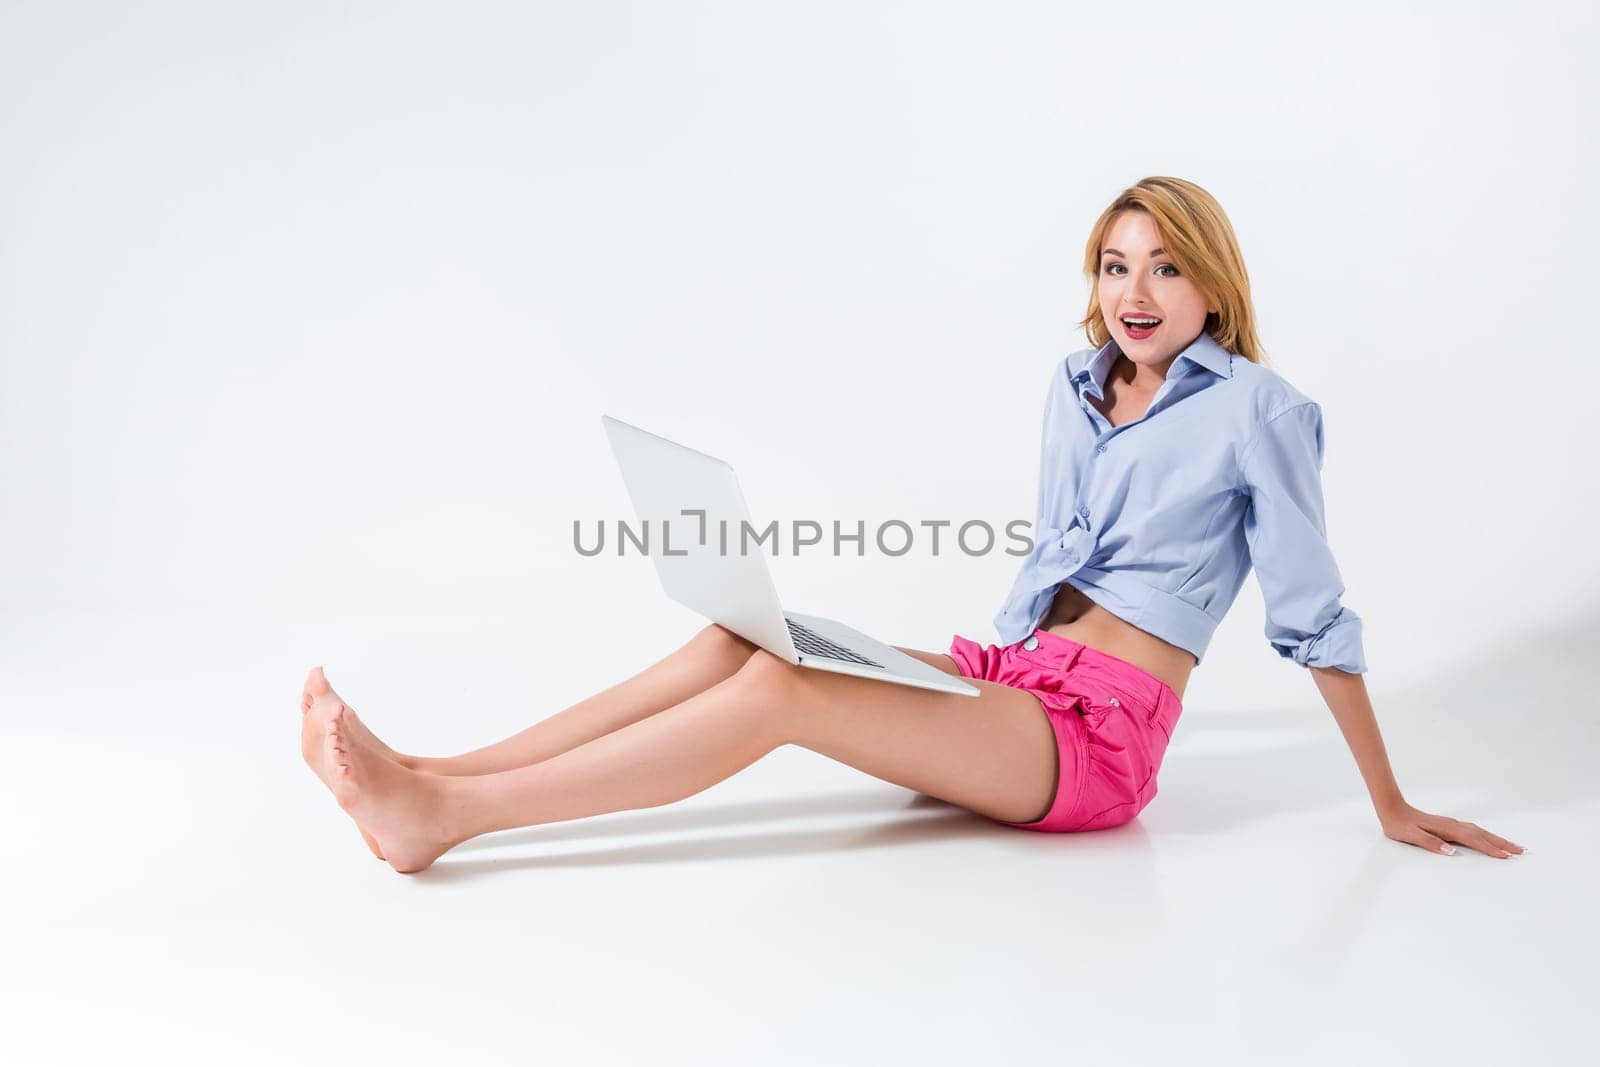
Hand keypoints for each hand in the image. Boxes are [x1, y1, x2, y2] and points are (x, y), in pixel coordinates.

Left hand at [1379, 801, 1526, 858]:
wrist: (1391, 808)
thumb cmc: (1399, 825)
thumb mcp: (1410, 836)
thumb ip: (1430, 843)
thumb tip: (1451, 851)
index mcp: (1446, 829)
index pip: (1473, 840)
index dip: (1490, 849)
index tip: (1506, 857)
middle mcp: (1453, 825)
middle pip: (1482, 834)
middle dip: (1502, 843)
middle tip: (1521, 851)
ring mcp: (1452, 824)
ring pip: (1480, 832)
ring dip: (1497, 839)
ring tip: (1512, 846)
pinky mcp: (1449, 825)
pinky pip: (1473, 831)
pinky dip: (1485, 835)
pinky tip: (1489, 839)